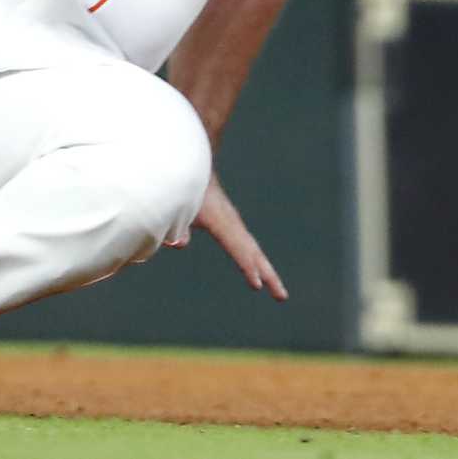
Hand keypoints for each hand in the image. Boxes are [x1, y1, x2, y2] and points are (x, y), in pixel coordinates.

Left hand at [171, 175, 288, 299]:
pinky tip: (256, 266)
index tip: (257, 285)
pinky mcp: (227, 219)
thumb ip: (175, 225)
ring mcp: (231, 220)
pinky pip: (244, 243)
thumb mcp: (176, 204)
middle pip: (253, 252)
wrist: (190, 161)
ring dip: (265, 268)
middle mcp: (231, 222)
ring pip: (252, 248)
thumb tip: (177, 244)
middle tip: (281, 297)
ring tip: (277, 291)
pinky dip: (254, 257)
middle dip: (267, 274)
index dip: (246, 266)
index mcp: (219, 220)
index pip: (237, 248)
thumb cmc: (181, 185)